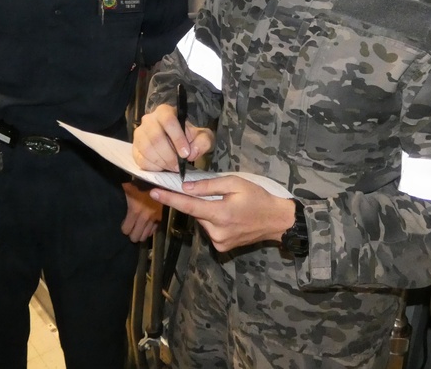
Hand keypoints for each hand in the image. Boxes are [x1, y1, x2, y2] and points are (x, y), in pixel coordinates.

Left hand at [121, 181, 162, 241]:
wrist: (155, 180)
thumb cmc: (137, 183)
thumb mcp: (126, 191)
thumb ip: (122, 203)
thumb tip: (113, 209)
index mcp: (135, 210)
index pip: (126, 230)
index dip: (124, 229)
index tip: (124, 226)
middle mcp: (145, 217)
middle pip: (136, 236)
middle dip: (131, 234)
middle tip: (130, 230)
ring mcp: (154, 218)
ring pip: (145, 236)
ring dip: (140, 234)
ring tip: (137, 230)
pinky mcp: (160, 217)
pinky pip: (154, 231)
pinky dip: (149, 231)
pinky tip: (145, 227)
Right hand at [133, 102, 213, 171]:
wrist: (177, 144)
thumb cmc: (189, 138)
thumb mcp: (202, 137)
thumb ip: (202, 142)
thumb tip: (192, 152)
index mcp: (165, 112)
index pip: (168, 121)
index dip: (177, 138)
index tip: (186, 154)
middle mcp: (149, 120)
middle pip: (156, 138)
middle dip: (169, 155)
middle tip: (179, 166)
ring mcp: (139, 134)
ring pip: (148, 149)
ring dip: (162, 162)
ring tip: (173, 167)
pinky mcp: (135, 149)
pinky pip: (141, 160)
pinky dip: (154, 167)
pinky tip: (163, 167)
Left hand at [149, 176, 295, 252]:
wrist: (276, 221)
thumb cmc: (257, 198)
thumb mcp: (235, 184)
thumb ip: (209, 186)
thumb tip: (186, 187)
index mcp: (220, 214)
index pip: (188, 206)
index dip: (170, 199)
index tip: (154, 193)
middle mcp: (217, 232)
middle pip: (196, 214)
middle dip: (198, 202)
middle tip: (216, 194)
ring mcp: (219, 242)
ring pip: (202, 222)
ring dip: (207, 212)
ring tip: (227, 206)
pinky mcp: (222, 247)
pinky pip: (210, 230)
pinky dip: (214, 221)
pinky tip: (229, 217)